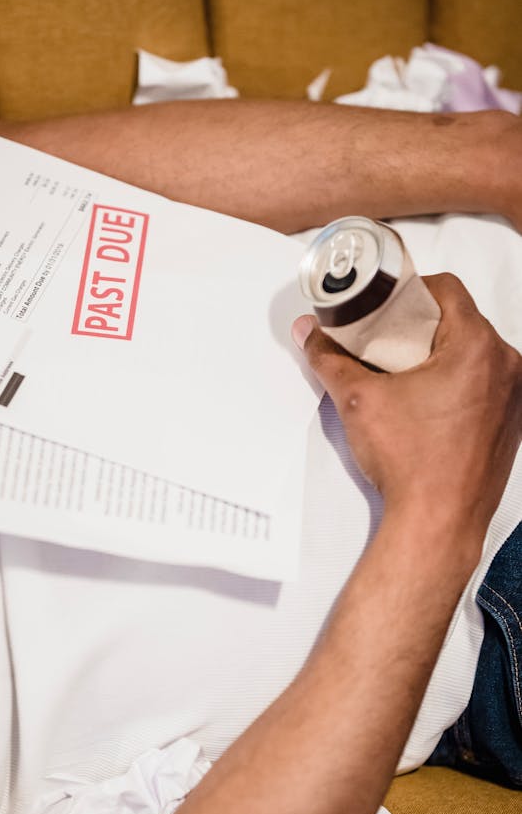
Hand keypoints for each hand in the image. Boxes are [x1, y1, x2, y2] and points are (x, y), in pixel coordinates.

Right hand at [292, 274, 521, 539]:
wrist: (436, 523)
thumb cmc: (412, 465)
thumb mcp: (358, 400)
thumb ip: (331, 358)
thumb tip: (312, 334)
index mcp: (478, 348)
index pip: (446, 289)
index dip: (410, 290)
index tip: (386, 304)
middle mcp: (506, 368)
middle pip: (461, 322)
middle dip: (421, 327)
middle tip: (385, 342)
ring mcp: (513, 397)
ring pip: (473, 354)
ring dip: (439, 356)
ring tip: (401, 376)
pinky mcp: (510, 424)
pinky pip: (484, 385)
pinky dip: (456, 385)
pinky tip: (424, 405)